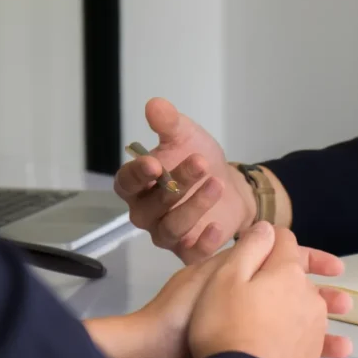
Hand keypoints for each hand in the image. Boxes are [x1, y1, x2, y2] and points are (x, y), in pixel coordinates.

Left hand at [85, 236, 346, 357]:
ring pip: (290, 333)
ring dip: (319, 338)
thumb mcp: (216, 273)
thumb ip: (246, 253)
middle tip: (346, 307)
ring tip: (343, 348)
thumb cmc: (180, 314)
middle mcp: (239, 305)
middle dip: (321, 302)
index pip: (279, 261)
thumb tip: (272, 230)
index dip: (310, 262)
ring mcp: (239, 337)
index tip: (338, 270)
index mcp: (233, 278)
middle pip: (290, 298)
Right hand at [113, 98, 259, 263]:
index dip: (137, 174)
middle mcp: (146, 212)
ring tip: (216, 183)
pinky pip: (191, 253)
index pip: (127, 182)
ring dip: (194, 206)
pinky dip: (204, 243)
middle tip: (200, 162)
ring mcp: (166, 234)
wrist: (230, 186)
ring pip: (172, 227)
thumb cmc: (198, 160)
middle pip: (153, 203)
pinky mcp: (189, 250)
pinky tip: (217, 226)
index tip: (153, 163)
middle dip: (176, 182)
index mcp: (137, 185)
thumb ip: (169, 124)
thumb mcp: (186, 136)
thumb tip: (155, 104)